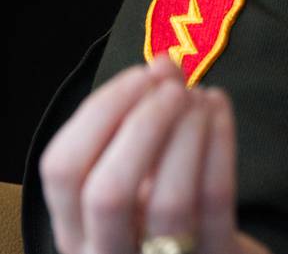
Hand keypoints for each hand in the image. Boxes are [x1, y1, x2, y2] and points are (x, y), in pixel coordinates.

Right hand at [38, 54, 271, 253]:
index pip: (61, 170)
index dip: (99, 113)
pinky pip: (216, 199)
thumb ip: (144, 114)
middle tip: (174, 88)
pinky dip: (220, 143)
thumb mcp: (141, 169)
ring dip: (186, 134)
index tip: (139, 76)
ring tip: (200, 96)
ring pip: (168, 202)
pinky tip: (219, 107)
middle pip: (107, 192)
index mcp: (76, 229)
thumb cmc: (165, 209)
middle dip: (142, 125)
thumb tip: (161, 63)